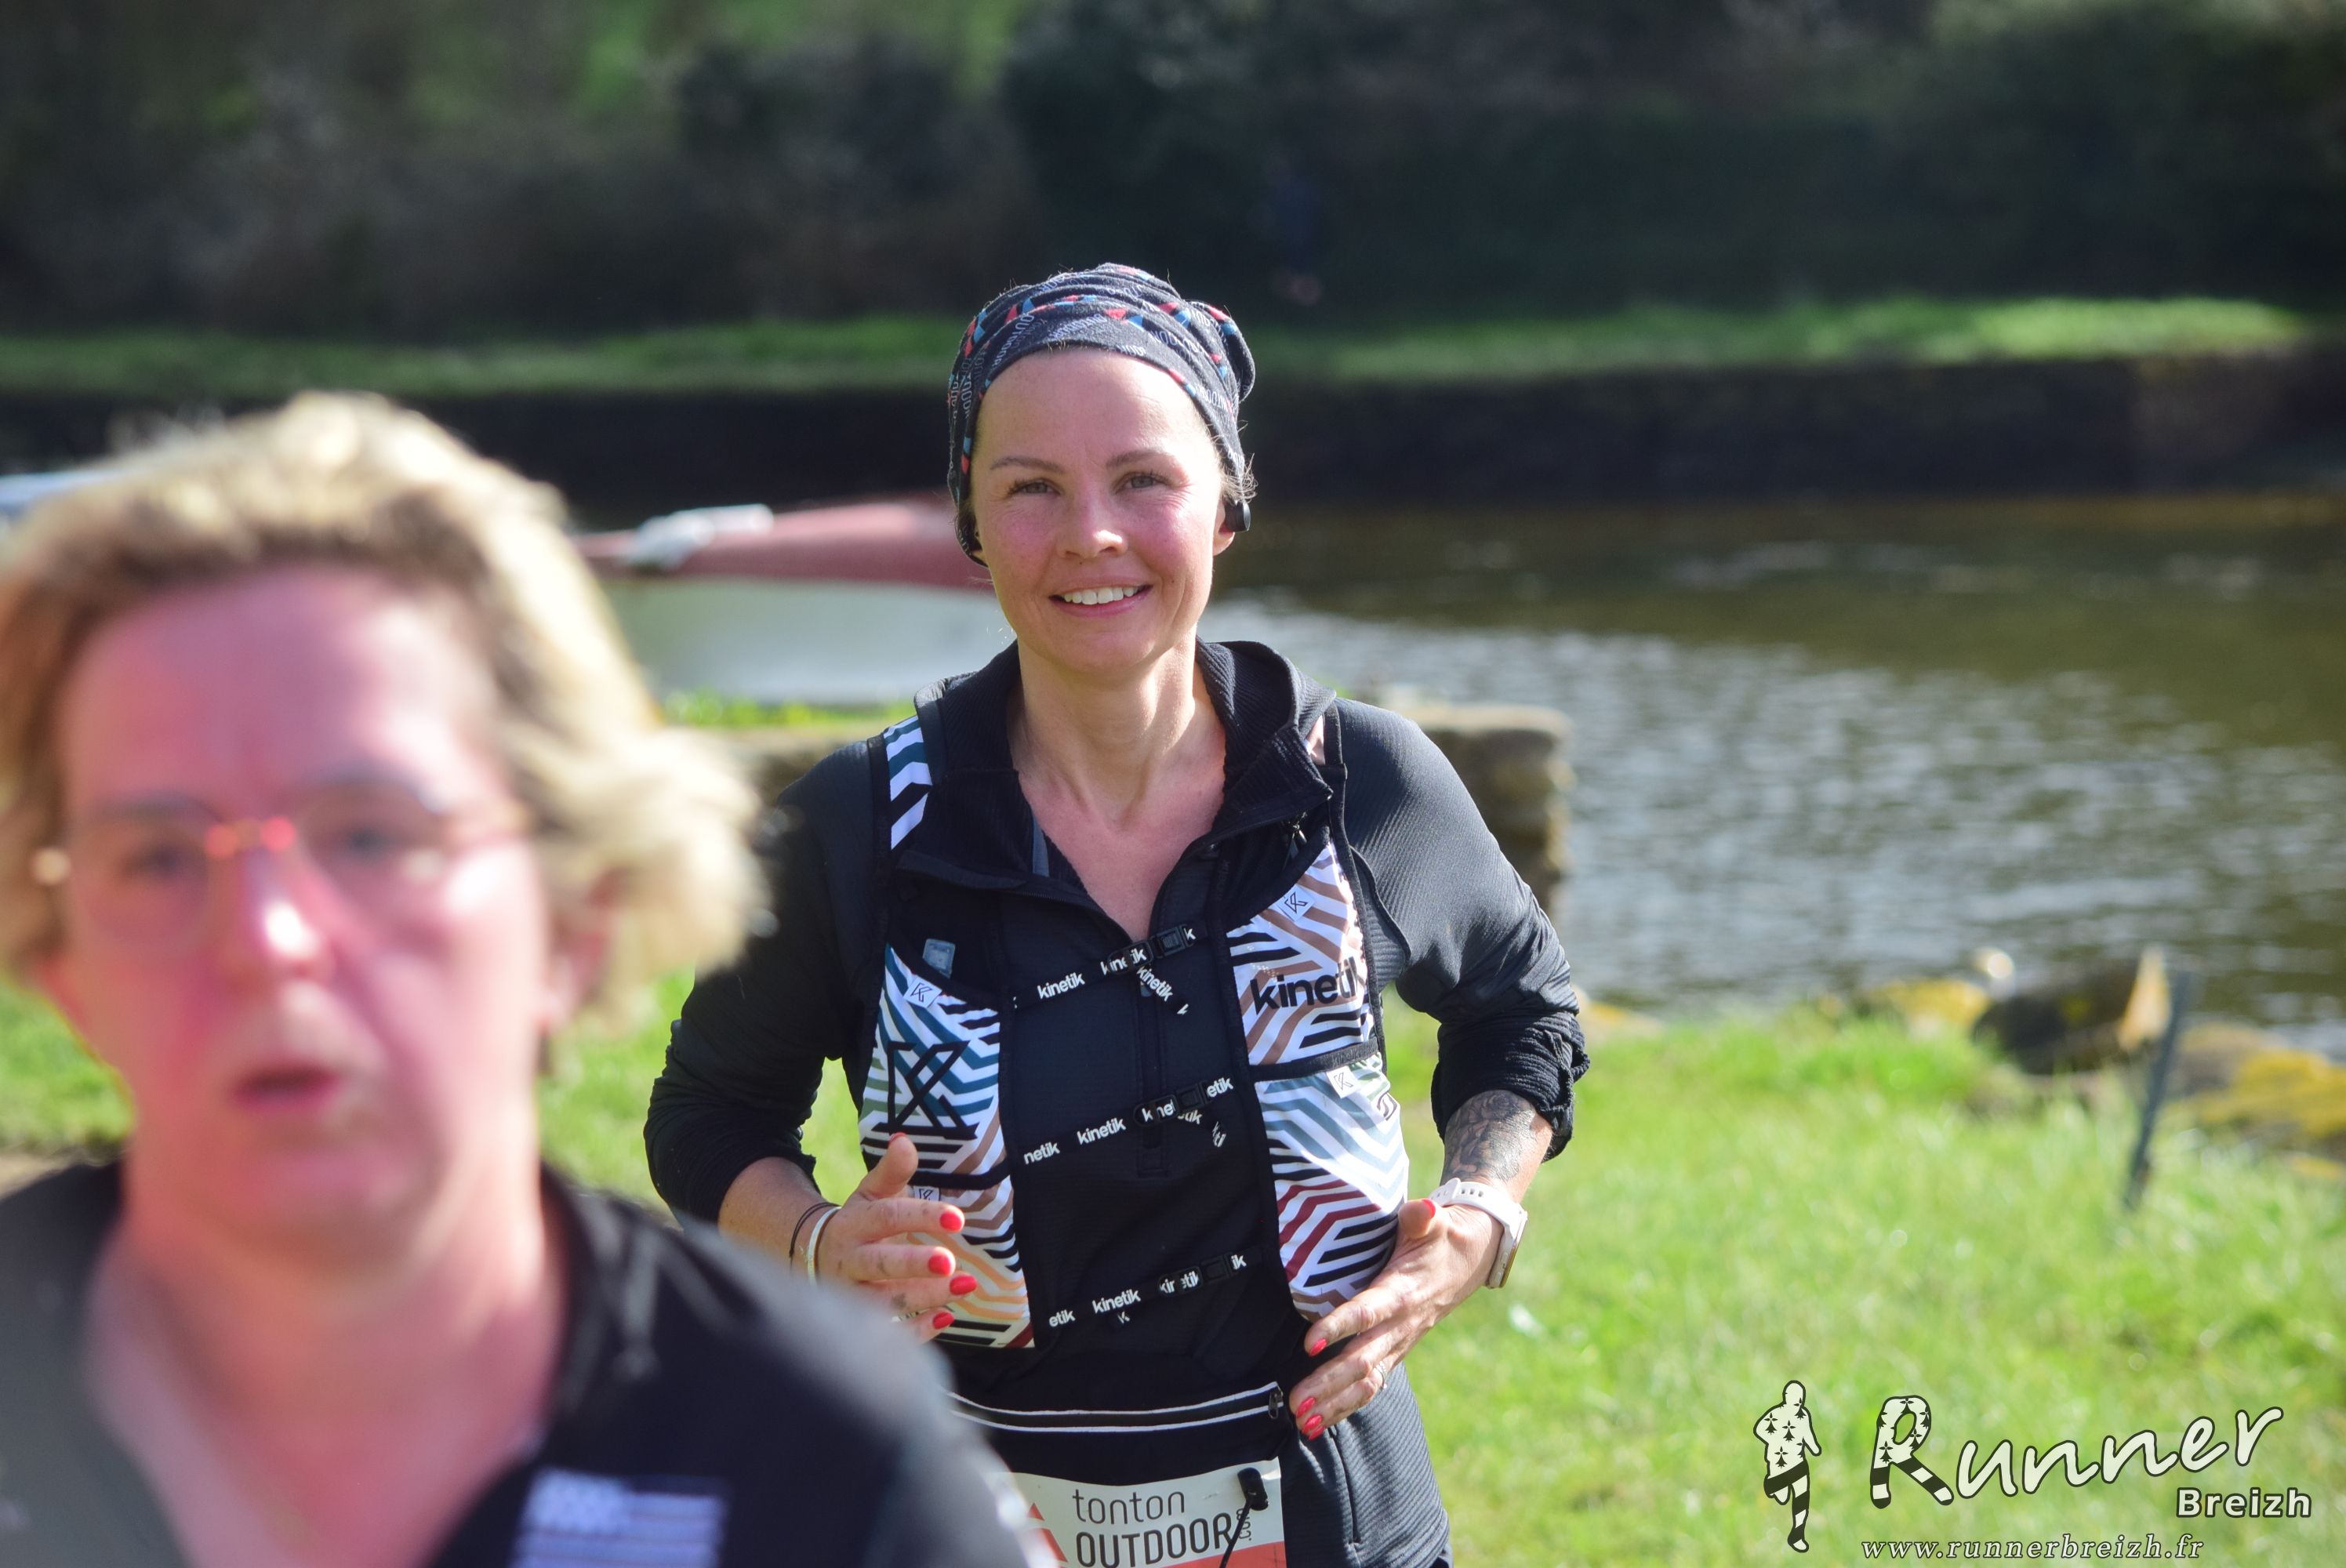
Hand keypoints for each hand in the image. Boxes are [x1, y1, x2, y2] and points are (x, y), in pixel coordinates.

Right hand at [815, 1132, 976, 1344]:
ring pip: (884, 1302)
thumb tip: (905, 1140)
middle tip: (949, 1261)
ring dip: (925, 1297)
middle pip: (880, 1264)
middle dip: (914, 1264)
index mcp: (854, 1224)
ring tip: (965, 1286)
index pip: (888, 1217)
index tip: (957, 1219)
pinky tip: (946, 1318)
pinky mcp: (859, 1323)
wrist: (814, 1261)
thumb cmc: (858, 1224)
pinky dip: (916, 1331)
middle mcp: (850, 1261)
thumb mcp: (869, 1194)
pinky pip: (886, 1333)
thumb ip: (891, 1171)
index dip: (921, 1217)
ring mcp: (852, 1296)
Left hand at [1287, 1196, 1499, 1436]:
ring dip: (1334, 1405)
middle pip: (1362, 1360)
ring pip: (1367, 1382)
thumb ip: (1421, 1218)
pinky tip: (1319, 1424)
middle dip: (1328, 1384)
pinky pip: (1371, 1387)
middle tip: (1296, 1402)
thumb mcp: (1434, 1222)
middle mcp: (1401, 1326)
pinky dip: (1345, 1407)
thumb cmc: (1442, 1238)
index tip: (1309, 1342)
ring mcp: (1399, 1345)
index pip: (1368, 1313)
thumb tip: (1424, 1209)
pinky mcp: (1395, 1353)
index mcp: (1403, 1293)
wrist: (1470, 1261)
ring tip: (1302, 1422)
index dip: (1339, 1327)